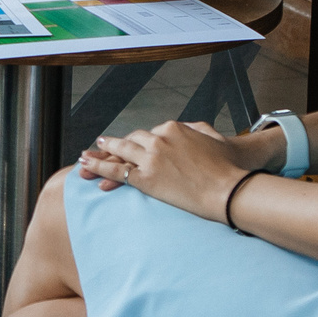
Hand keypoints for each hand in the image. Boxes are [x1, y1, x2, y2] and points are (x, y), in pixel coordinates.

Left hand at [76, 119, 262, 222]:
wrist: (229, 188)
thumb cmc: (228, 166)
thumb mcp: (214, 138)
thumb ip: (198, 130)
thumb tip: (191, 127)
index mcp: (173, 128)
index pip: (149, 133)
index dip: (139, 142)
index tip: (132, 146)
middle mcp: (159, 139)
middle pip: (132, 140)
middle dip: (116, 145)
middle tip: (102, 145)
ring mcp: (151, 158)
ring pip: (120, 152)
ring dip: (101, 152)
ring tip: (87, 154)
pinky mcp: (147, 178)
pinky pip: (117, 172)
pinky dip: (100, 168)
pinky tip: (87, 166)